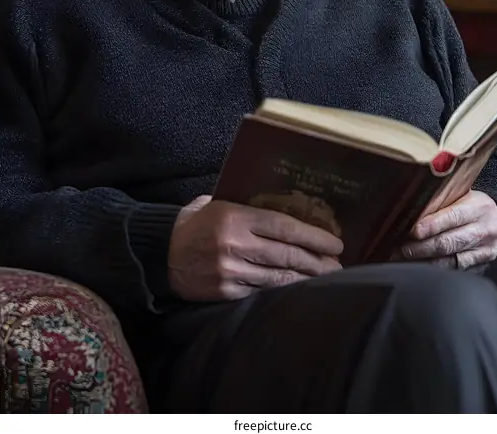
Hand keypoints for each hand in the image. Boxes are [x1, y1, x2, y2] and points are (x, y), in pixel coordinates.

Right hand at [168, 195, 343, 300]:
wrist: (159, 254)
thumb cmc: (193, 223)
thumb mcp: (217, 203)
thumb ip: (248, 206)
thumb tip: (285, 207)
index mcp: (235, 217)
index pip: (284, 226)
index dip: (313, 236)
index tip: (335, 243)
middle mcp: (235, 245)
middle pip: (287, 254)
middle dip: (317, 261)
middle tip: (337, 264)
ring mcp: (230, 271)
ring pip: (278, 277)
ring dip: (306, 278)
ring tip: (326, 277)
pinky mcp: (225, 292)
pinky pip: (261, 292)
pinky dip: (282, 290)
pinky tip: (298, 288)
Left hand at [398, 190, 496, 269]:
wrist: (496, 218)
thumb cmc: (469, 204)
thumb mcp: (459, 195)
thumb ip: (438, 203)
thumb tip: (408, 212)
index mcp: (478, 206)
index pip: (453, 217)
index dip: (432, 225)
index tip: (413, 231)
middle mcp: (484, 229)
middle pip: (448, 242)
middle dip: (420, 248)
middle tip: (398, 249)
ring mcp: (485, 250)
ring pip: (450, 260)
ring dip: (423, 261)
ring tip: (402, 259)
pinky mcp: (482, 264)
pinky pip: (455, 270)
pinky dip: (434, 269)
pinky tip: (418, 266)